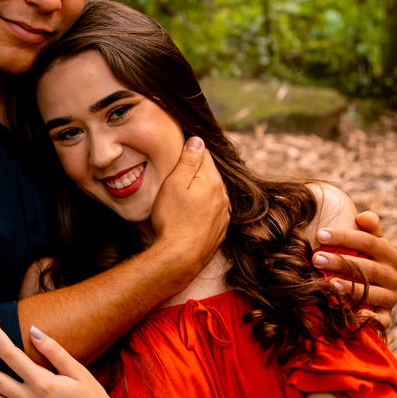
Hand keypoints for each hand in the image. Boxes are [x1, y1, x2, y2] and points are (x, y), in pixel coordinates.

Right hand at [149, 137, 230, 274]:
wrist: (180, 257)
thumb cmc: (173, 219)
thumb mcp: (174, 184)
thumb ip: (188, 160)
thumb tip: (198, 140)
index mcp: (212, 180)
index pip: (204, 154)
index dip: (190, 152)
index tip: (178, 156)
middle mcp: (222, 196)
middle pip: (210, 174)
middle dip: (196, 173)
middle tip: (176, 178)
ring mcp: (223, 214)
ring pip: (212, 193)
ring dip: (201, 191)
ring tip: (183, 198)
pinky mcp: (219, 230)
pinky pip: (213, 211)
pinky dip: (203, 209)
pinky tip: (190, 215)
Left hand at [313, 211, 396, 328]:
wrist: (374, 291)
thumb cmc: (364, 259)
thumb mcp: (368, 241)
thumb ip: (368, 227)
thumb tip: (363, 216)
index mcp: (388, 254)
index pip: (368, 241)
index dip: (344, 237)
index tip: (320, 234)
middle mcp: (392, 275)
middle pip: (367, 267)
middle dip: (340, 262)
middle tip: (316, 258)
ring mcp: (390, 297)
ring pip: (372, 293)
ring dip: (351, 289)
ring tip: (329, 284)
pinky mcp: (385, 316)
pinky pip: (381, 320)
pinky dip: (371, 319)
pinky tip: (356, 315)